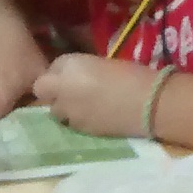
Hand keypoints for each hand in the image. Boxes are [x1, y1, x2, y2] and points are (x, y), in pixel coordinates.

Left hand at [33, 54, 159, 138]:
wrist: (151, 104)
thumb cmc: (134, 76)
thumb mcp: (102, 63)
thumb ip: (79, 70)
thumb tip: (70, 78)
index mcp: (70, 65)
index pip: (51, 67)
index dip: (60, 73)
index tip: (72, 74)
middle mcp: (62, 87)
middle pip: (42, 89)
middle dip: (52, 91)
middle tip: (69, 92)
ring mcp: (69, 111)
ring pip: (54, 109)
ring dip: (63, 107)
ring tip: (83, 106)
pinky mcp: (80, 129)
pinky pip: (70, 123)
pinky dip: (77, 120)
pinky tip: (94, 117)